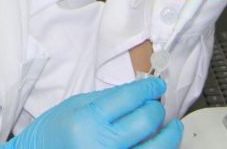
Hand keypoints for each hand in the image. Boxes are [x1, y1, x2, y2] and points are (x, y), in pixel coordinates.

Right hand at [0, 78, 182, 148]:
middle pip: (147, 121)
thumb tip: (141, 91)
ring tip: (172, 126)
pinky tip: (158, 144)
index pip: (130, 98)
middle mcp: (101, 146)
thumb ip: (109, 98)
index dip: (149, 87)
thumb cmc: (54, 133)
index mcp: (88, 121)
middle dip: (157, 108)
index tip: (157, 84)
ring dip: (169, 134)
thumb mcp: (76, 105)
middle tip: (157, 103)